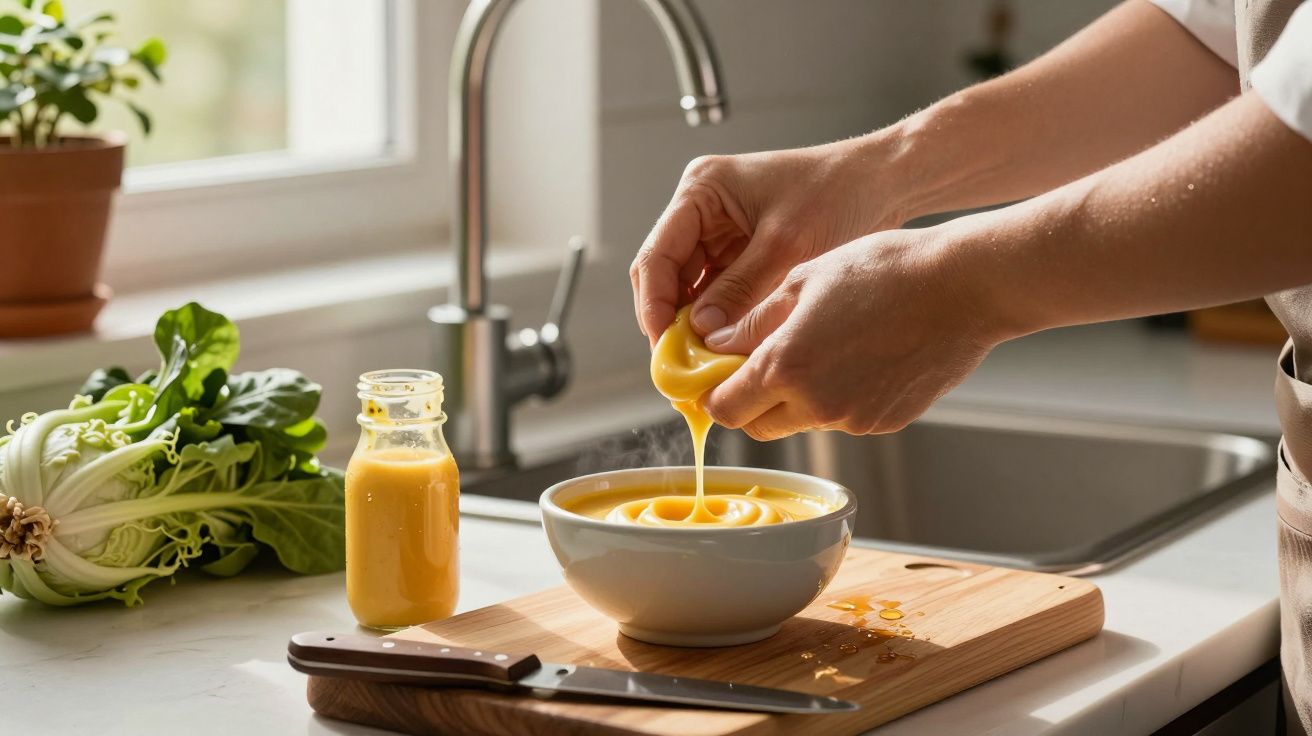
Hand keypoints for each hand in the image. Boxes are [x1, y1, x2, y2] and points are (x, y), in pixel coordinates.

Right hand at [629, 135, 907, 345]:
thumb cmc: (839, 192)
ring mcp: (718, 231)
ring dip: (693, 326)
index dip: (654, 306)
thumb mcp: (786, 245)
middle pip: (666, 275)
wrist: (882, 182)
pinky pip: (715, 292)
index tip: (665, 347)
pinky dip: (718, 321)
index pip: (657, 255)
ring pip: (688, 289)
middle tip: (679, 366)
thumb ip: (740, 289)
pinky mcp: (738, 252)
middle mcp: (702, 209)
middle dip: (670, 321)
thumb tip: (702, 333)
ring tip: (701, 364)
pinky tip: (723, 349)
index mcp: (702, 189)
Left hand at [700, 228, 1002, 440]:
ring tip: (825, 345)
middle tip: (762, 362)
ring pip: (802, 421)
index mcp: (786, 366)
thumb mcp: (804, 279)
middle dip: (751, 401)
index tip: (714, 376)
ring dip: (797, 397)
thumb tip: (713, 342)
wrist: (966, 287)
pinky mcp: (885, 423)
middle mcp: (817, 404)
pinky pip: (843, 419)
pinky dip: (838, 397)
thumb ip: (752, 321)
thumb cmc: (887, 269)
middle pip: (758, 426)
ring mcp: (854, 420)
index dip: (713, 394)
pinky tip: (861, 356)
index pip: (723, 408)